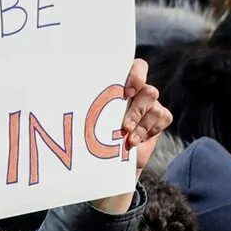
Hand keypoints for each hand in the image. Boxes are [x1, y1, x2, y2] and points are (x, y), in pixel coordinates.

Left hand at [92, 57, 168, 210]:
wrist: (104, 163)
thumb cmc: (89, 136)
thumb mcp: (86, 119)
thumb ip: (87, 103)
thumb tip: (67, 92)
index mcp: (119, 84)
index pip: (137, 67)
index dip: (136, 75)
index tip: (127, 92)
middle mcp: (136, 91)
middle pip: (149, 90)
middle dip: (137, 110)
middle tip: (124, 126)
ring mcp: (149, 104)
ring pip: (156, 104)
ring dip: (141, 124)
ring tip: (128, 139)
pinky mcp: (158, 119)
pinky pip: (164, 116)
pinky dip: (150, 130)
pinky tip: (136, 141)